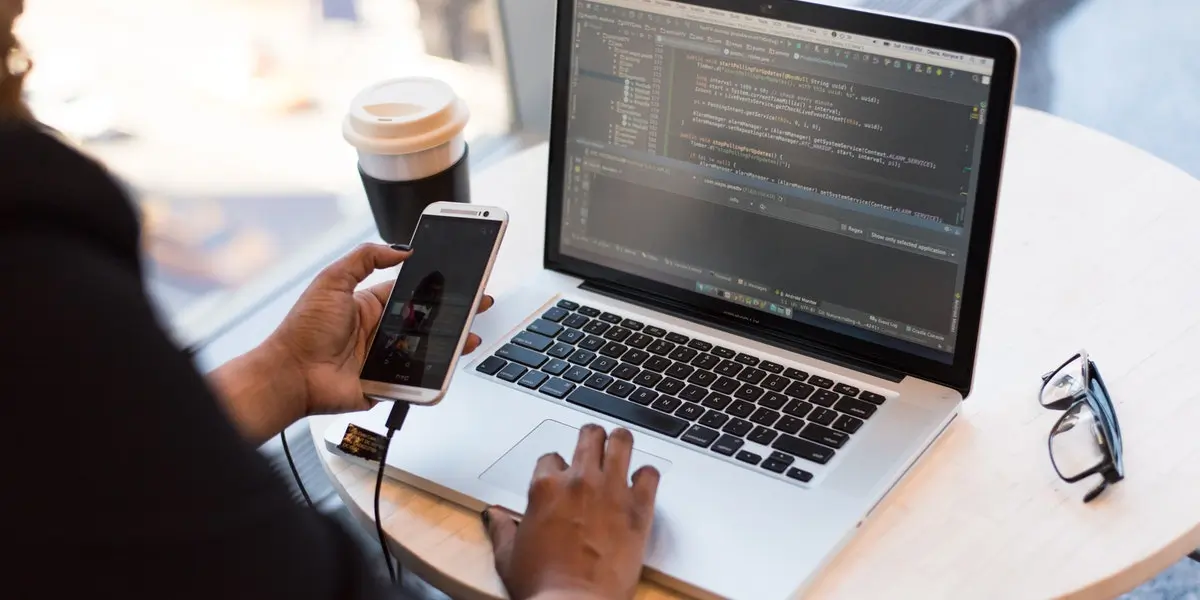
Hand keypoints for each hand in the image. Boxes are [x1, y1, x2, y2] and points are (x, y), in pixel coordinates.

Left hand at [269, 243, 493, 415]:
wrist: (291, 375)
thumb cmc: (303, 330)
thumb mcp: (331, 280)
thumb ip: (364, 258)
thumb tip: (399, 249)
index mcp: (369, 305)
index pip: (411, 292)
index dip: (435, 286)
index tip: (457, 278)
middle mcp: (379, 330)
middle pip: (426, 320)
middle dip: (453, 313)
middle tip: (478, 304)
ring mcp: (384, 358)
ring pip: (427, 349)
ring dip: (451, 342)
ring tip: (471, 335)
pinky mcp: (386, 383)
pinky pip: (416, 378)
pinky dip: (434, 373)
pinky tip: (450, 363)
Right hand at [483, 426, 660, 599]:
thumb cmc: (542, 585)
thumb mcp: (509, 556)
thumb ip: (502, 529)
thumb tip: (494, 516)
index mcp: (545, 488)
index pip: (551, 457)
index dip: (556, 467)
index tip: (560, 476)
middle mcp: (579, 481)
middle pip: (589, 436)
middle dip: (591, 438)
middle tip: (594, 445)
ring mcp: (611, 491)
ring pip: (621, 442)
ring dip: (620, 442)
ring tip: (620, 446)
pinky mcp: (638, 509)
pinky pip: (650, 474)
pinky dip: (647, 475)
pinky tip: (642, 482)